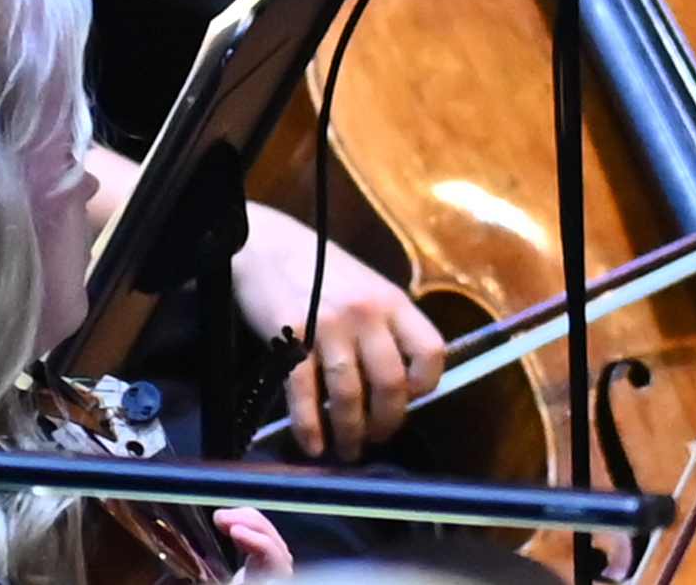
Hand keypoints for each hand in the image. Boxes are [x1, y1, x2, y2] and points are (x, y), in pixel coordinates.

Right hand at [226, 205, 443, 455]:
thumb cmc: (317, 267)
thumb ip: (385, 323)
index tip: (409, 401)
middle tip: (376, 439)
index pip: (430, 351)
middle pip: (391, 383)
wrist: (264, 245)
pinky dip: (310, 427)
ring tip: (346, 451)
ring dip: (350, 432)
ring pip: (350, 395)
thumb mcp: (365, 285)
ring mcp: (329, 327)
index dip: (426, 385)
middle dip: (386, 422)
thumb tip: (397, 379)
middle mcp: (367, 314)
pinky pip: (305, 394)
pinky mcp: (292, 339)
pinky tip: (313, 445)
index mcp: (392, 300)